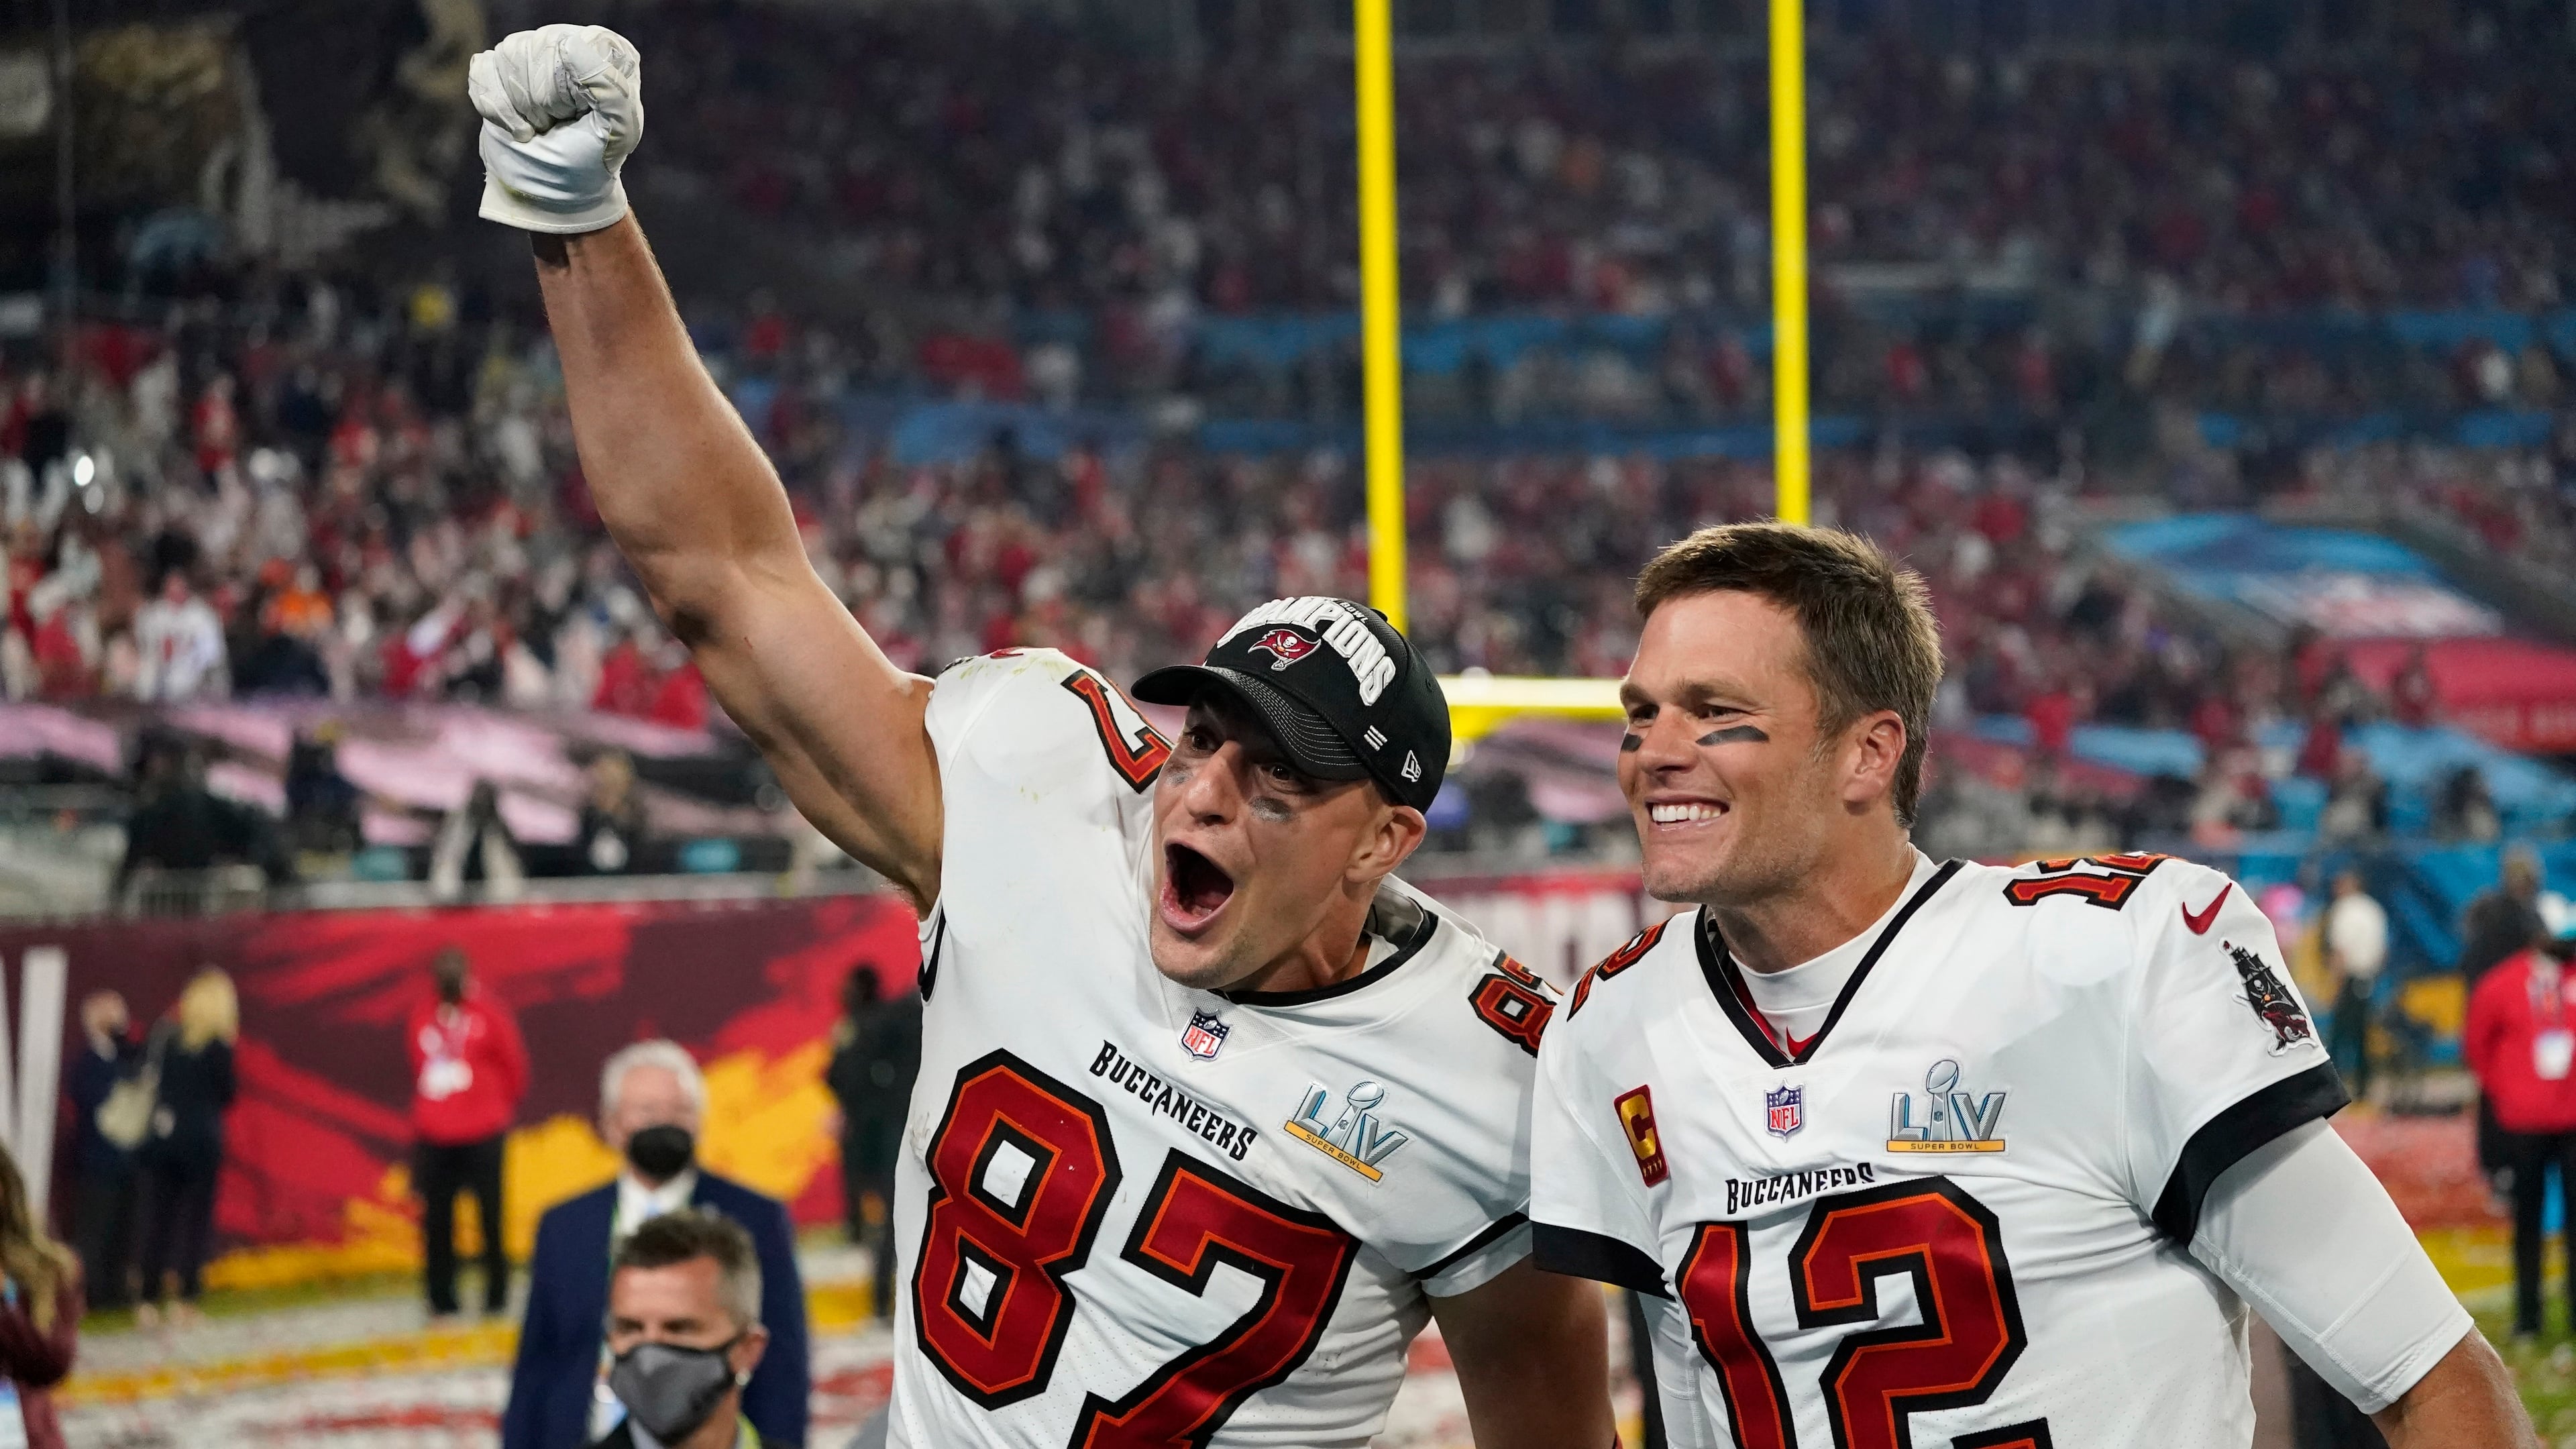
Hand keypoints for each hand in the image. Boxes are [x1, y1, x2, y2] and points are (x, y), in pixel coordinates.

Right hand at [467, 24, 642, 233]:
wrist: (555, 188)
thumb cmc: (591, 161)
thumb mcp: (617, 131)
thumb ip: (611, 89)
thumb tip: (571, 45)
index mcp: (604, 53)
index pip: (567, 49)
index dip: (561, 93)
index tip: (573, 118)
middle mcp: (568, 44)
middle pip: (532, 52)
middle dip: (537, 104)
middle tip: (554, 127)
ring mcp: (531, 51)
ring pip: (505, 58)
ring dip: (515, 107)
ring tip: (537, 127)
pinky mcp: (499, 67)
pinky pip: (482, 69)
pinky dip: (493, 105)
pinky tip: (514, 125)